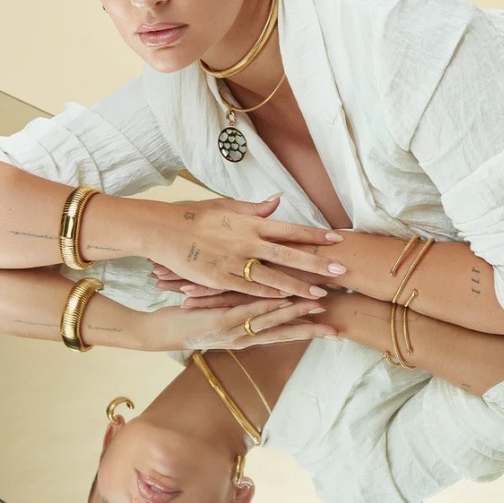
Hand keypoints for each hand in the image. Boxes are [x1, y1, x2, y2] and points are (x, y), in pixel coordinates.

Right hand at [146, 195, 346, 299]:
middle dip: (316, 264)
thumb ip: (253, 208)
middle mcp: (247, 242)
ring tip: (321, 295)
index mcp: (250, 223)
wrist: (163, 230)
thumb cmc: (193, 216)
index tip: (337, 239)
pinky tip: (287, 301)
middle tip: (341, 271)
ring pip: (273, 278)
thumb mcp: (225, 206)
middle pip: (288, 255)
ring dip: (298, 286)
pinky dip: (270, 295)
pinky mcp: (220, 278)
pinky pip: (250, 289)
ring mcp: (234, 262)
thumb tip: (277, 201)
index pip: (290, 229)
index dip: (314, 235)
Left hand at [147, 296, 337, 350]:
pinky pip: (248, 312)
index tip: (334, 326)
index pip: (284, 330)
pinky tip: (283, 297)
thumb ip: (243, 303)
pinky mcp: (219, 321)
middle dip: (311, 328)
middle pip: (284, 331)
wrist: (158, 332)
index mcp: (247, 332)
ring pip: (271, 320)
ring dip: (295, 313)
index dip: (308, 327)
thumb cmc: (190, 319)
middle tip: (338, 328)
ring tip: (320, 307)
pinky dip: (267, 305)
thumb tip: (262, 294)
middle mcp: (244, 336)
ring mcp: (234, 330)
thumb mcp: (219, 311)